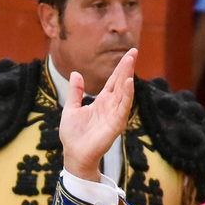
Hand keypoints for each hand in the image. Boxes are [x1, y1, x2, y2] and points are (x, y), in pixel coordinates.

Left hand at [58, 49, 136, 181]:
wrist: (74, 154)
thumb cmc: (73, 135)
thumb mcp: (71, 108)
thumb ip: (76, 92)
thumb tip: (77, 74)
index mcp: (102, 101)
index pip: (114, 80)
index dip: (121, 67)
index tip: (129, 53)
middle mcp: (111, 106)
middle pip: (121, 82)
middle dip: (127, 67)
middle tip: (133, 51)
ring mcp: (115, 114)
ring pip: (124, 92)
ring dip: (128, 76)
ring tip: (130, 61)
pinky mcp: (116, 124)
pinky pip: (123, 107)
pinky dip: (127, 95)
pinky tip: (129, 83)